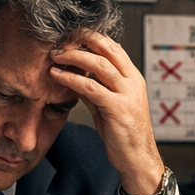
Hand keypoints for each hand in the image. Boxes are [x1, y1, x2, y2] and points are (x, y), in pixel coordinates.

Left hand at [49, 32, 164, 194]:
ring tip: (55, 56)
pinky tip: (57, 75)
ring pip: (99, 64)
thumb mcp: (110, 106)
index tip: (71, 36)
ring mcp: (127, 94)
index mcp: (134, 79)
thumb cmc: (124, 135)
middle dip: (82, 40)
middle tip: (60, 40)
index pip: (113, 47)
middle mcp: (133, 82)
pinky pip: (91, 87)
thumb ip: (97, 88)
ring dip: (73, 56)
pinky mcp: (118, 108)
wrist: (138, 159)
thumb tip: (76, 74)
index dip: (91, 38)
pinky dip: (71, 78)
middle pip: (107, 49)